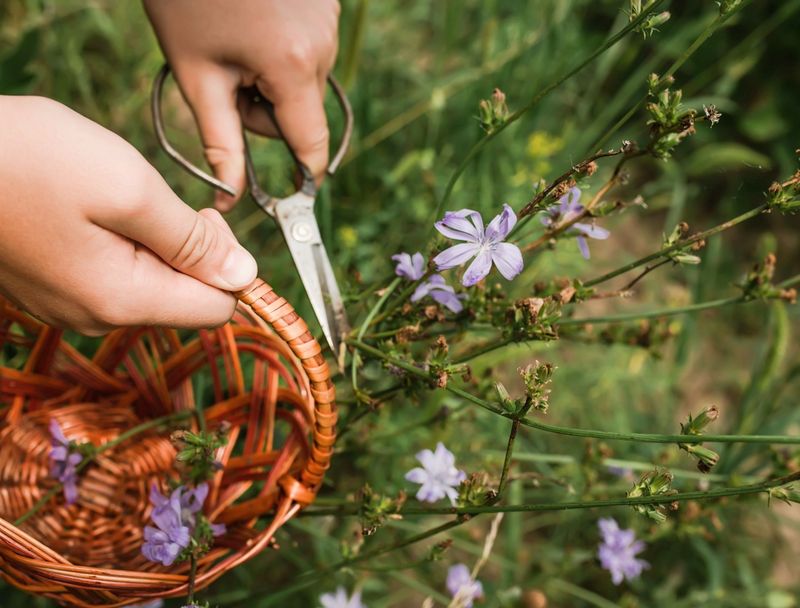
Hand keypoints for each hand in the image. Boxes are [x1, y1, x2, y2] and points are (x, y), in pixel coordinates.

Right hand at [0, 96, 257, 333]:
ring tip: (110, 199)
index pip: (216, 310)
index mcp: (121, 301)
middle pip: (184, 297)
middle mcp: (97, 316)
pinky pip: (114, 271)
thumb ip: (192, 240)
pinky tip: (87, 208)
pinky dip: (120, 239)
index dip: (227, 266)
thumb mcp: (128, 189)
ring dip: (152, 239)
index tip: (197, 219)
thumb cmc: (28, 160)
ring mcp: (69, 304)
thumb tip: (244, 276)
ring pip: (150, 281)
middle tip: (153, 199)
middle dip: (188, 248)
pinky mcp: (52, 284)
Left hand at [143, 0, 339, 209]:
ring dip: (273, 78)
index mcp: (292, 68)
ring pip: (304, 82)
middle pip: (301, 113)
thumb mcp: (198, 77)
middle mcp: (323, 46)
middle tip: (227, 75)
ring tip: (238, 38)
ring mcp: (329, 22)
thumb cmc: (186, 1)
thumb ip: (221, 144)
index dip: (303, 175)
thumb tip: (230, 197)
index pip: (310, 144)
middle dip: (265, 109)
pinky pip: (311, 49)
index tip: (298, 196)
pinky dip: (283, 50)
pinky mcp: (328, 4)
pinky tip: (257, 20)